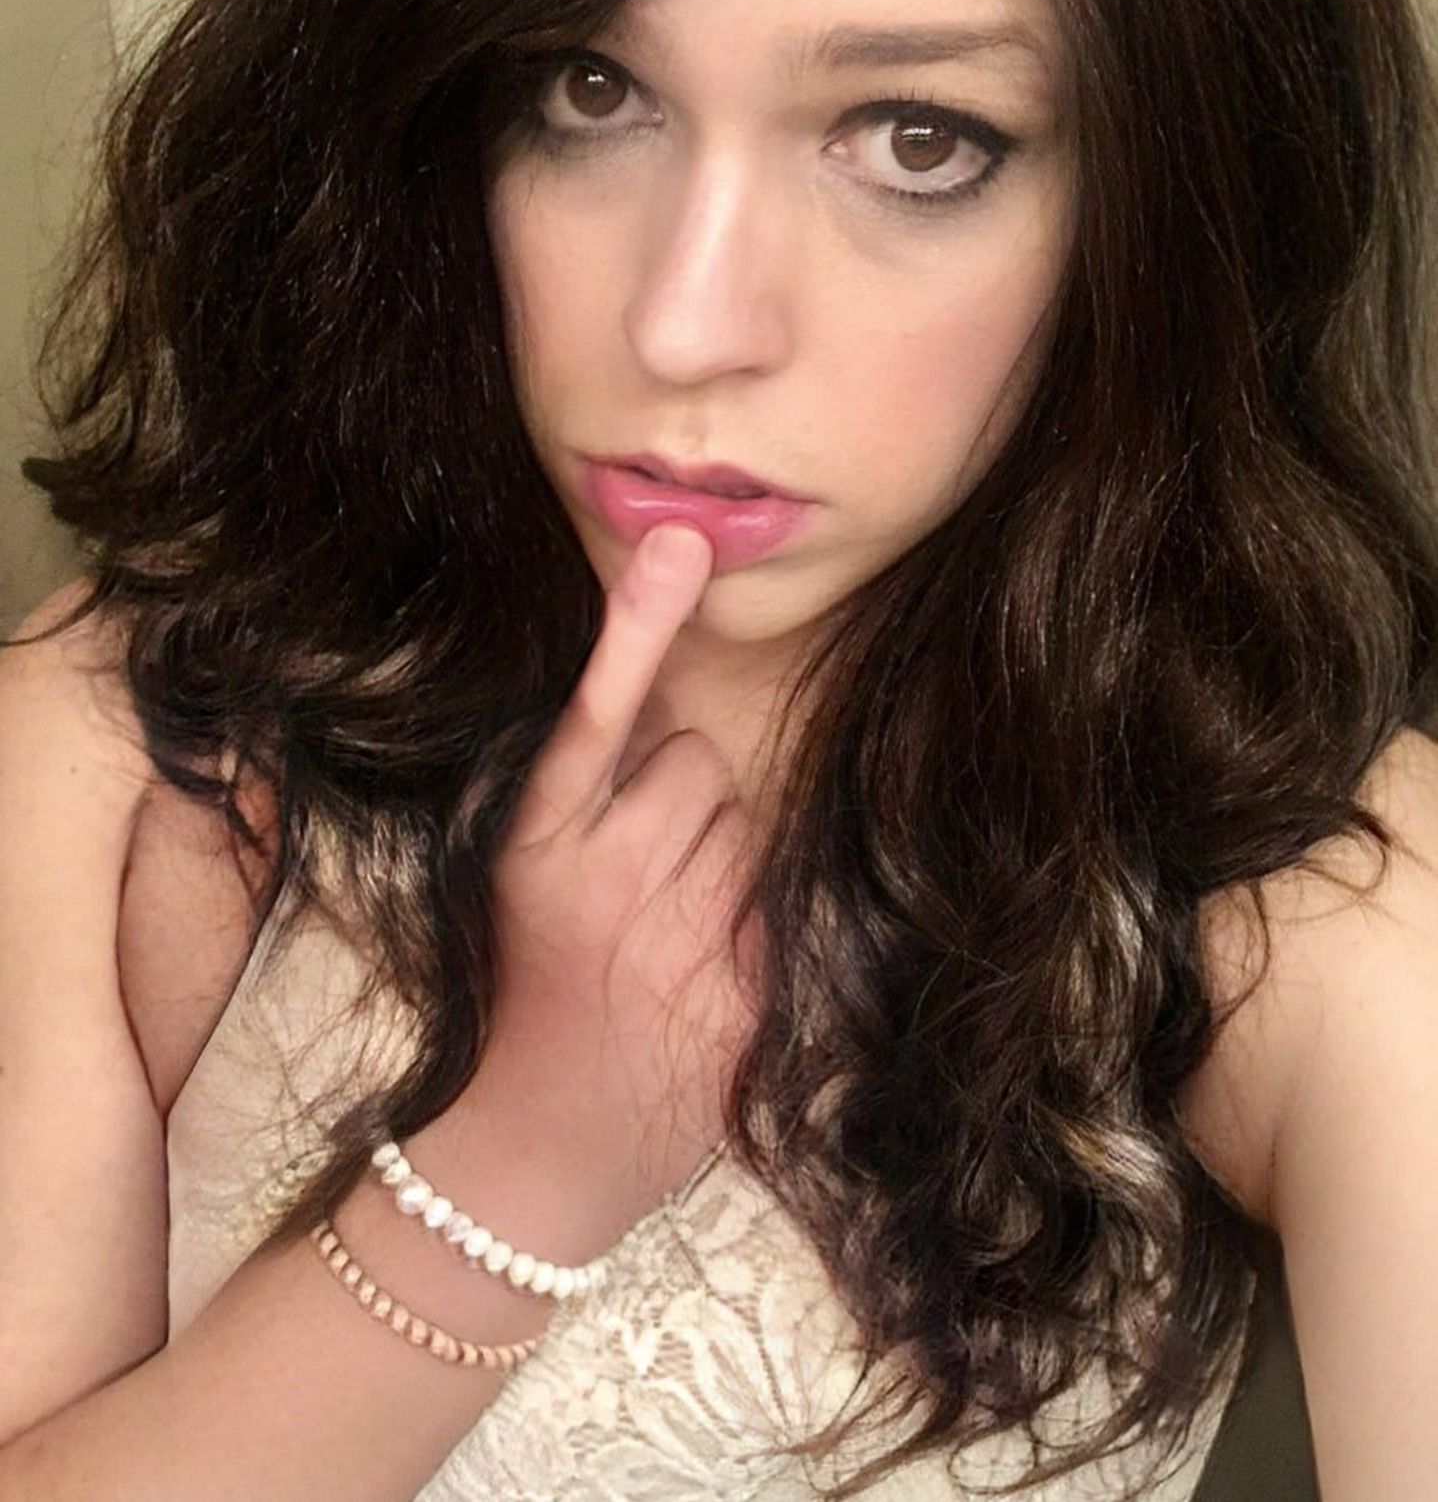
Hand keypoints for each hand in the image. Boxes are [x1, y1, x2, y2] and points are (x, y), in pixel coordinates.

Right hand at [482, 522, 762, 1214]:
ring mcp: (673, 934)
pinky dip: (751, 918)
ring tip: (665, 927)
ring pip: (744, 822)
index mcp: (537, 841)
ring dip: (720, 858)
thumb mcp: (530, 880)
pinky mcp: (736, 985)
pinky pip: (773, 894)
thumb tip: (679, 725)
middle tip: (637, 880)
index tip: (675, 542)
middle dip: (682, 802)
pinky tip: (701, 971)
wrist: (542, 1141)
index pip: (594, 712)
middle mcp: (602, 875)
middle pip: (696, 761)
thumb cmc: (542, 987)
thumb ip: (592, 798)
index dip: (635, 624)